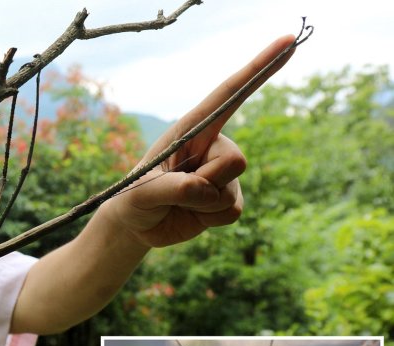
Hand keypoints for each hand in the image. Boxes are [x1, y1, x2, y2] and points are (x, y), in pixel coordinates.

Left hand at [100, 34, 297, 247]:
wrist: (138, 225)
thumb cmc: (134, 198)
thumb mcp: (139, 191)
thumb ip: (168, 187)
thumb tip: (202, 188)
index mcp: (191, 128)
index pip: (230, 94)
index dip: (260, 68)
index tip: (288, 42)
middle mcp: (213, 145)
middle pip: (235, 160)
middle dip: (205, 182)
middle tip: (176, 190)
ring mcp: (223, 174)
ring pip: (230, 189)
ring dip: (201, 204)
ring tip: (179, 202)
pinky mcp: (228, 199)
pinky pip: (230, 211)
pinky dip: (207, 218)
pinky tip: (192, 214)